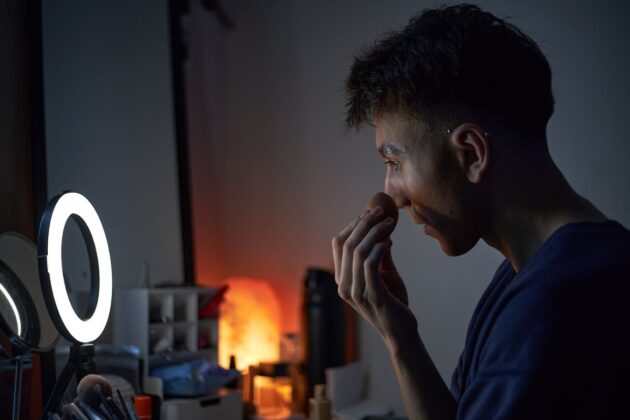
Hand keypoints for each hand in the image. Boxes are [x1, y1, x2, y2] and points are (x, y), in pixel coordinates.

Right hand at [332, 207, 417, 344]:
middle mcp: (344, 285)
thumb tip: (380, 229)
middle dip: (364, 223)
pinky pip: (370, 264)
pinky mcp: (371, 295)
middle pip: (347, 244)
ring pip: (358, 251)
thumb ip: (378, 255)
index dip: (352, 225)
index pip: (338, 244)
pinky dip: (379, 248)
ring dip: (374, 232)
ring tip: (389, 223)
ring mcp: (356, 292)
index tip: (368, 212)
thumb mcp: (384, 274)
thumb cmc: (393, 302)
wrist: (402, 332)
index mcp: (343, 279)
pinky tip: (390, 242)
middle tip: (381, 211)